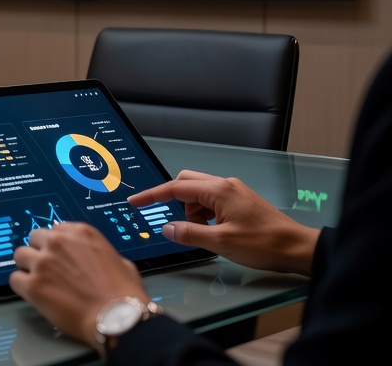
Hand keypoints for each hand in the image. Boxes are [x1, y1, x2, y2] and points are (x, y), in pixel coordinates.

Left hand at [11, 222, 147, 348]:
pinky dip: (21, 287)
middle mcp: (58, 242)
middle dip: (40, 251)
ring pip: (20, 255)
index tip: (60, 256)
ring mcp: (43, 262)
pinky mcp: (32, 285)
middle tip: (48, 269)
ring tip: (38, 281)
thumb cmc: (125, 293)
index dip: (56, 245)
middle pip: (34, 238)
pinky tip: (32, 295)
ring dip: (27, 267)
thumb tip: (95, 260)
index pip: (56, 230)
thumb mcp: (120, 261)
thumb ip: (99, 253)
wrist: (118, 317)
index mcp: (80, 232)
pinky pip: (14, 279)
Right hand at [130, 170, 317, 274]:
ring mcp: (234, 192)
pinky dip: (205, 215)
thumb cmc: (264, 243)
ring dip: (192, 212)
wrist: (297, 249)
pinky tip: (214, 231)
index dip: (152, 195)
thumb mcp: (221, 242)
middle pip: (186, 184)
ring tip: (205, 234)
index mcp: (218, 190)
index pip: (175, 188)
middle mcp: (225, 185)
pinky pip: (212, 202)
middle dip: (175, 202)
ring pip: (199, 195)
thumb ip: (189, 233)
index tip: (135, 202)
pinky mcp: (240, 202)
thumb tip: (167, 228)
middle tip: (178, 224)